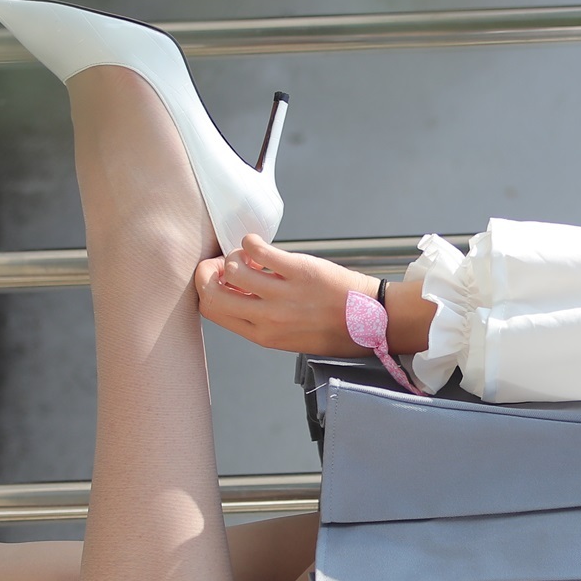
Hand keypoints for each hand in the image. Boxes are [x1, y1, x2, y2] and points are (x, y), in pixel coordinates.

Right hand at [194, 236, 367, 355]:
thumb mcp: (290, 338)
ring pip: (233, 269)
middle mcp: (268, 318)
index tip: (217, 279)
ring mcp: (283, 295)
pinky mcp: (299, 272)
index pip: (212, 310)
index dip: (207, 290)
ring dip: (235, 256)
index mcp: (263, 335)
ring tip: (251, 257)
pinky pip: (258, 250)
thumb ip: (260, 320)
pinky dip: (252, 242)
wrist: (373, 322)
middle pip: (212, 291)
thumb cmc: (335, 330)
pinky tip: (261, 246)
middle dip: (209, 272)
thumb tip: (236, 294)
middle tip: (223, 264)